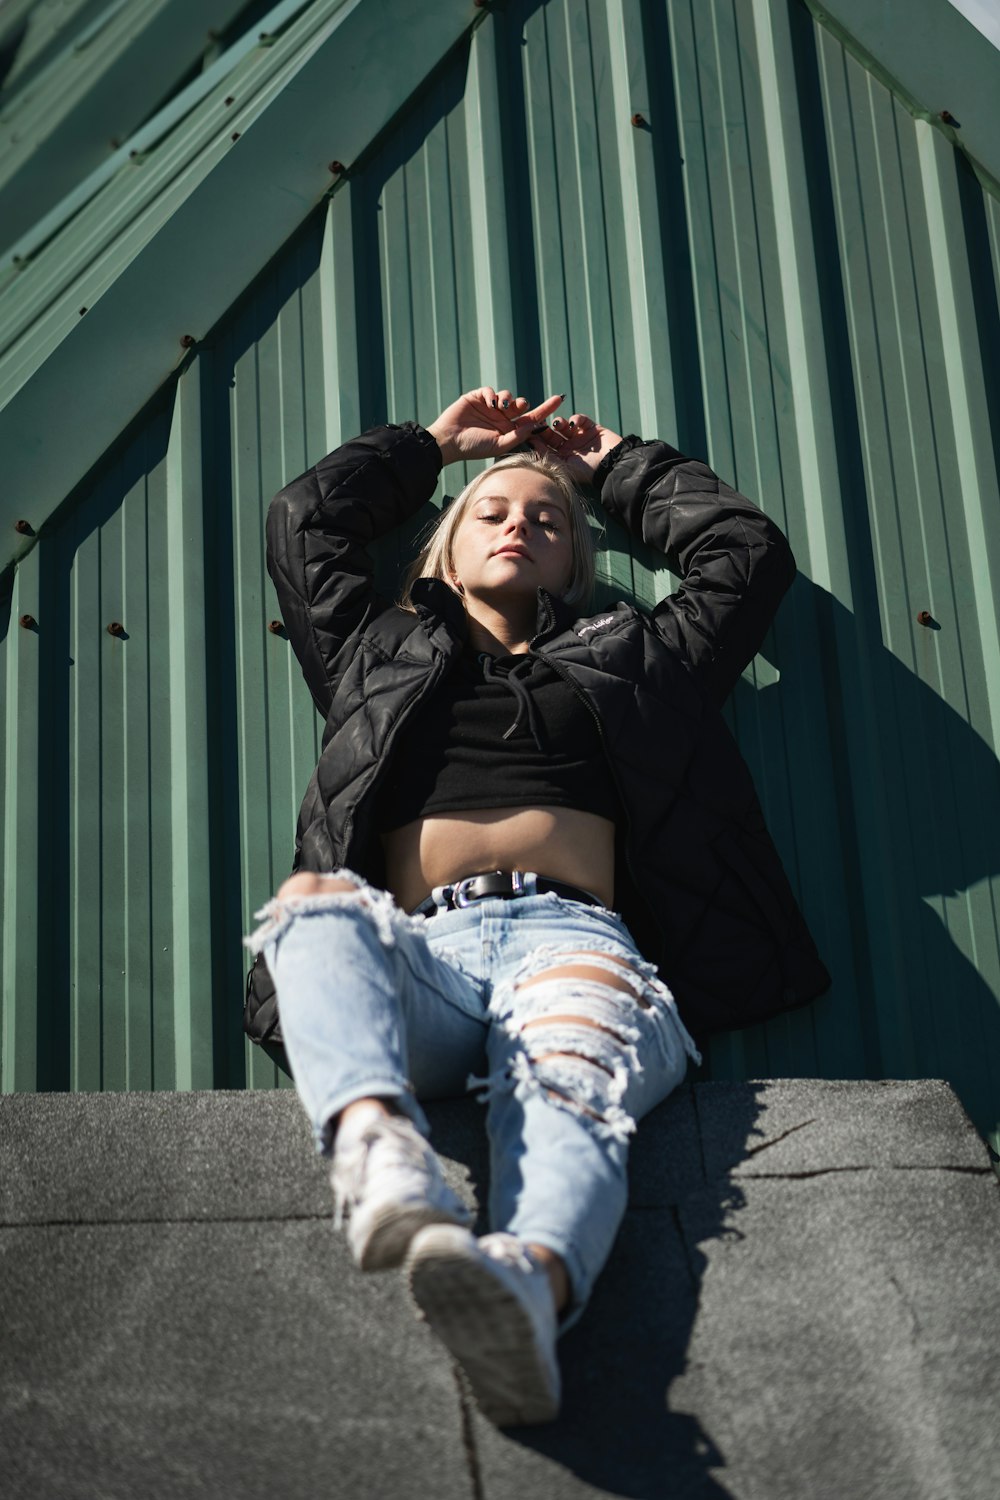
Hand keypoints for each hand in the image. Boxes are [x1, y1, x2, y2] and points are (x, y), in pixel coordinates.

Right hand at [427, 387, 565, 465]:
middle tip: (519, 407)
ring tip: (500, 407)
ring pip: (507, 395)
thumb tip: (535, 424)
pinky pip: (490, 391)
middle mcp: (502, 418)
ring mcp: (489, 407)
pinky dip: (492, 394)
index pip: (531, 418)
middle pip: (521, 405)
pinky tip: (489, 403)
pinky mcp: (477, 398)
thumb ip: (518, 435)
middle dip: (523, 403)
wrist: (449, 442)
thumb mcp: (499, 445)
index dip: (546, 409)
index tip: (560, 399)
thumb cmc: (474, 448)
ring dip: (507, 398)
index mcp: (509, 430)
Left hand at [529, 412, 623, 486]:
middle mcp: (569, 448)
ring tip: (558, 424)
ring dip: (559, 422)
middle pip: (552, 435)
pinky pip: (580, 420)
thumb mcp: (564, 466)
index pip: (545, 447)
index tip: (527, 432)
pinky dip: (576, 419)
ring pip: (564, 425)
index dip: (536, 439)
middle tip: (538, 423)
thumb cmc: (588, 471)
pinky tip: (573, 423)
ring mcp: (579, 437)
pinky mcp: (591, 428)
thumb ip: (548, 457)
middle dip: (545, 428)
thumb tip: (530, 448)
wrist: (613, 464)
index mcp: (561, 459)